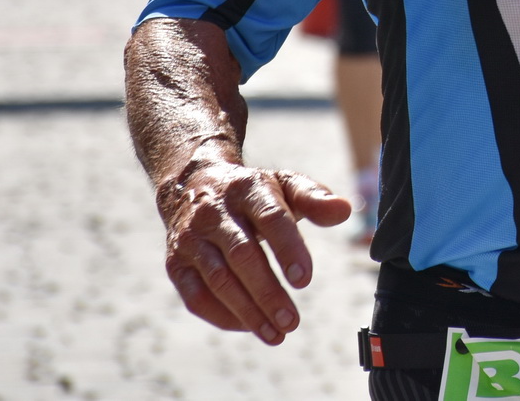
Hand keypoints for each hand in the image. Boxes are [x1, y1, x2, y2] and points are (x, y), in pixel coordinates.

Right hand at [156, 160, 350, 343]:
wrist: (193, 186)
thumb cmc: (253, 193)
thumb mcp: (284, 186)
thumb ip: (314, 198)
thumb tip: (344, 210)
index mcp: (248, 189)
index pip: (271, 218)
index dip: (288, 249)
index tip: (305, 280)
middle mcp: (215, 213)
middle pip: (242, 255)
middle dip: (268, 292)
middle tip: (293, 321)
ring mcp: (191, 239)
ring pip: (218, 280)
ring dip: (247, 311)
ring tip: (277, 334)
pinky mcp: (175, 263)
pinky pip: (195, 296)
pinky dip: (222, 316)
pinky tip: (249, 326)